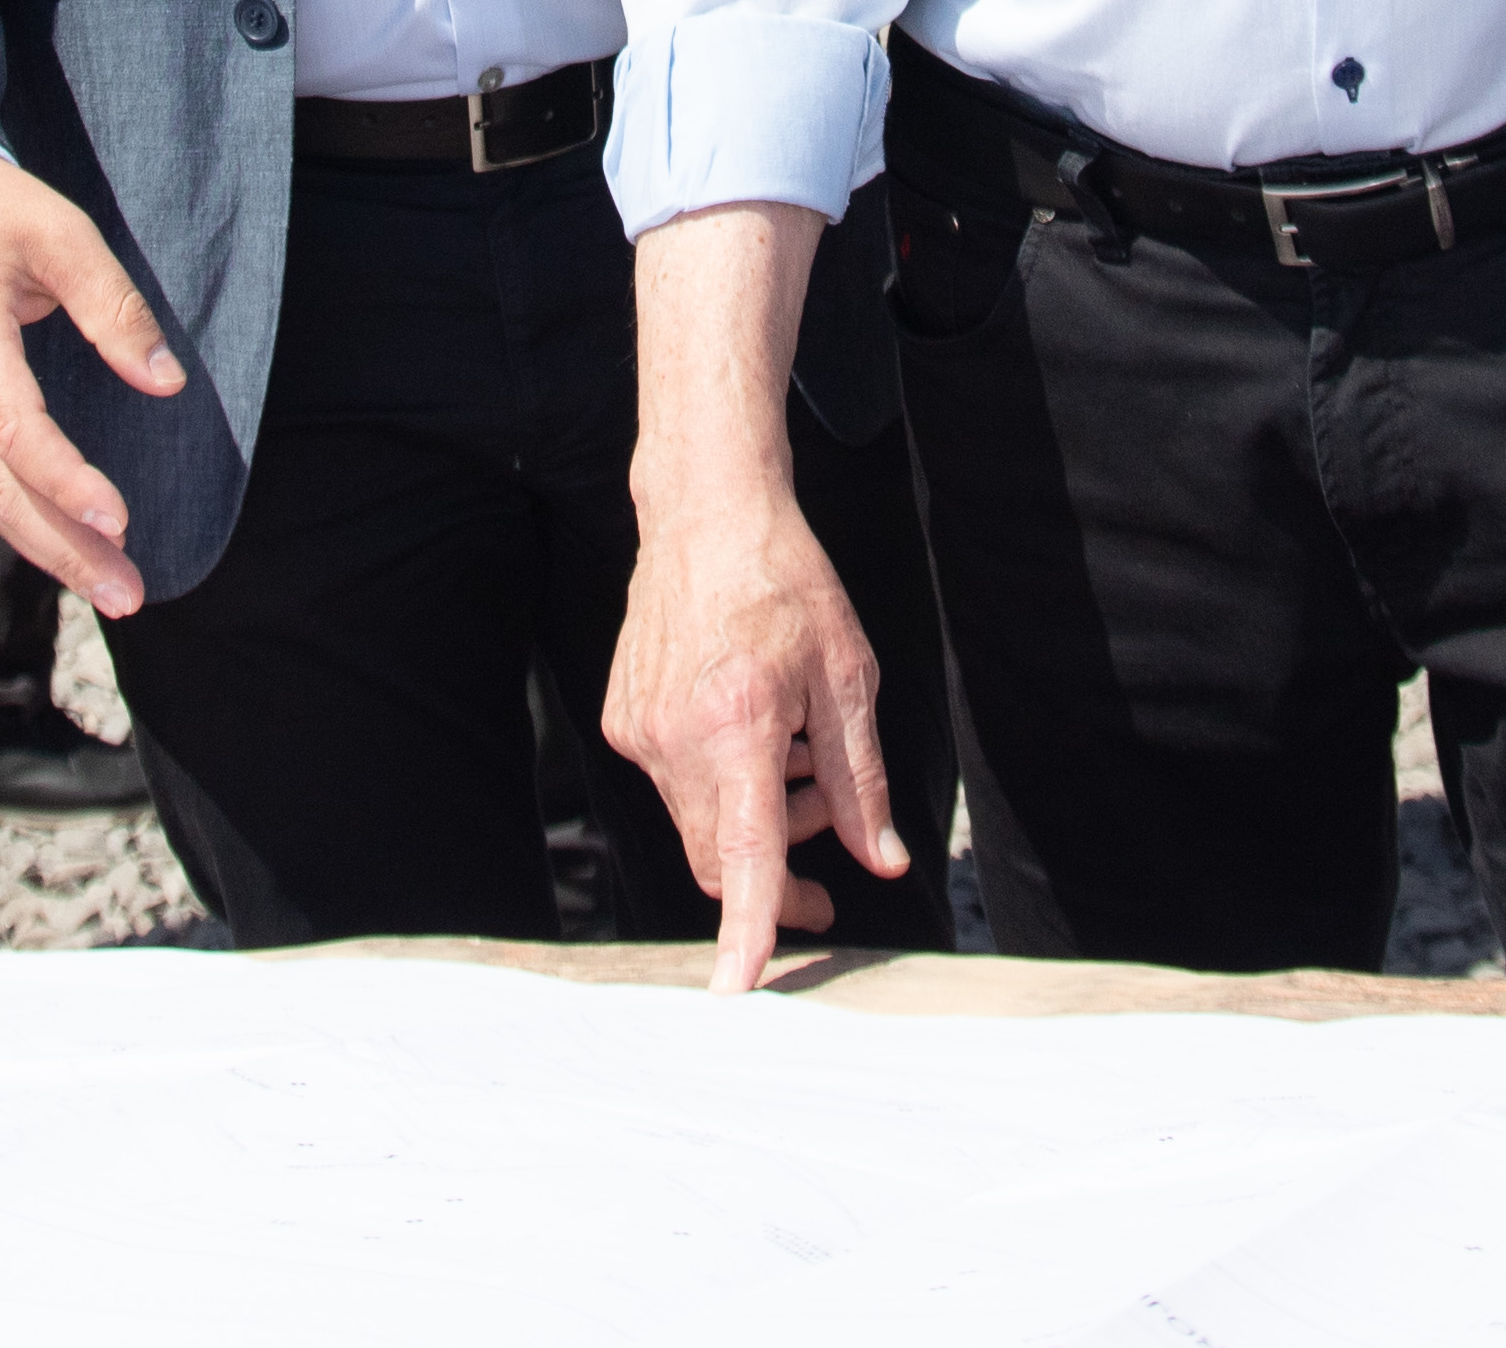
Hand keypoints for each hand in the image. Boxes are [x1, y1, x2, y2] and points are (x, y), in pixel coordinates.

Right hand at [0, 151, 184, 619]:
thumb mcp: (62, 234)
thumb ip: (113, 308)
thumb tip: (165, 382)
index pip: (12, 426)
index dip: (65, 480)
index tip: (120, 519)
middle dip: (61, 547)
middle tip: (127, 595)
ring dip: (44, 546)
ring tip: (111, 590)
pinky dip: (20, 516)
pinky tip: (66, 546)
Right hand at [602, 456, 900, 993]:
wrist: (705, 517)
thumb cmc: (785, 585)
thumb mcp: (849, 678)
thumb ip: (862, 780)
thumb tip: (882, 859)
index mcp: (740, 726)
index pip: (743, 853)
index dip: (748, 927)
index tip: (740, 987)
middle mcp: (677, 737)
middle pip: (719, 856)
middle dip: (777, 870)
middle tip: (833, 830)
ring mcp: (640, 730)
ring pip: (699, 822)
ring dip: (754, 815)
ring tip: (799, 756)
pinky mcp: (623, 719)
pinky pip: (675, 783)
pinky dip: (721, 780)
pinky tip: (754, 729)